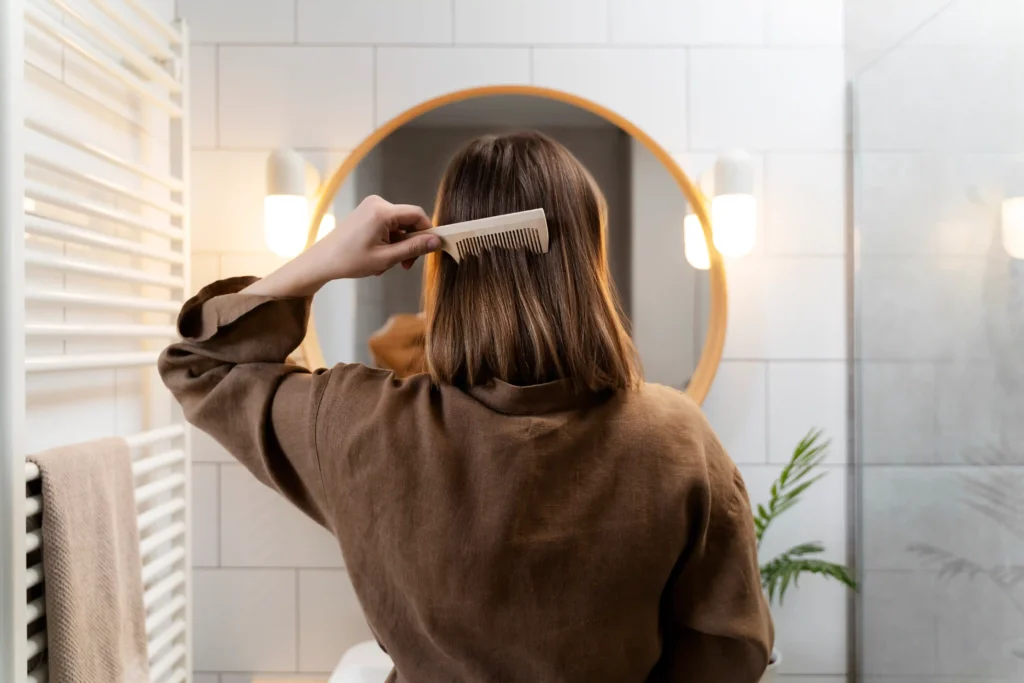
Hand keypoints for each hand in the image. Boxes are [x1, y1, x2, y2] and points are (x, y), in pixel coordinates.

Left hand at [241, 196, 440, 298]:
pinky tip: (379, 258)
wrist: (322, 261)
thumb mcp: (386, 258)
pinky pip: (387, 226)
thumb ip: (414, 248)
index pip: (417, 215)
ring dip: (397, 246)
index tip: (430, 250)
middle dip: (409, 244)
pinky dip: (388, 242)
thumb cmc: (350, 260)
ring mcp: (371, 207)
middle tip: (405, 265)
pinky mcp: (367, 213)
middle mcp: (378, 203)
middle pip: (408, 221)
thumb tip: (436, 241)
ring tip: (386, 265)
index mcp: (383, 211)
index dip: (427, 232)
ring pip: (398, 226)